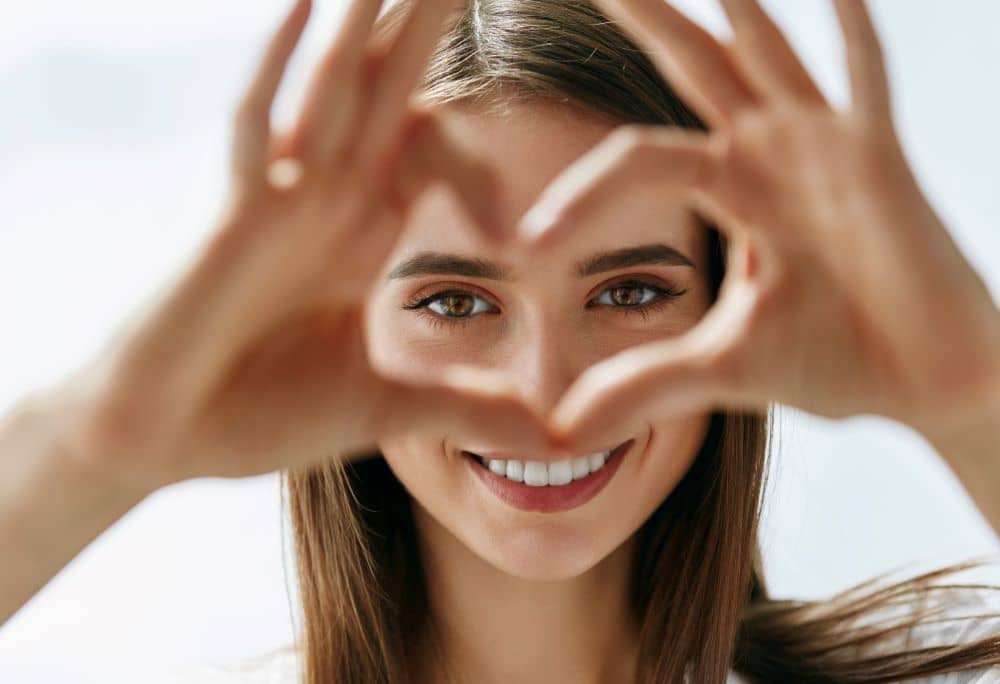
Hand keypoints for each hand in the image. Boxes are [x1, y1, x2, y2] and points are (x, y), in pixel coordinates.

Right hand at [48, 0, 551, 492]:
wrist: (165, 441)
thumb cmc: (260, 417)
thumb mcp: (388, 409)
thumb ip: (469, 410)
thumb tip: (554, 441)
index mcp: (362, 235)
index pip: (428, 155)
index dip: (473, 145)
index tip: (524, 135)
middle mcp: (326, 202)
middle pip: (388, 94)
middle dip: (426, 28)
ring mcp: (279, 202)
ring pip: (333, 90)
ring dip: (367, 22)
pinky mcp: (234, 217)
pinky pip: (257, 128)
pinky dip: (280, 69)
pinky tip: (307, 4)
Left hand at [516, 0, 999, 448]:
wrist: (927, 382)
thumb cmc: (838, 361)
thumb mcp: (721, 369)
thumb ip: (642, 385)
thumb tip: (560, 431)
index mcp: (730, 190)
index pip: (634, 162)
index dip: (579, 197)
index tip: (527, 244)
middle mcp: (770, 154)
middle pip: (690, 66)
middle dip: (644, 17)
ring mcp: (824, 148)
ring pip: (764, 53)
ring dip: (733, 5)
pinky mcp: (879, 159)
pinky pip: (864, 80)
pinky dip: (851, 33)